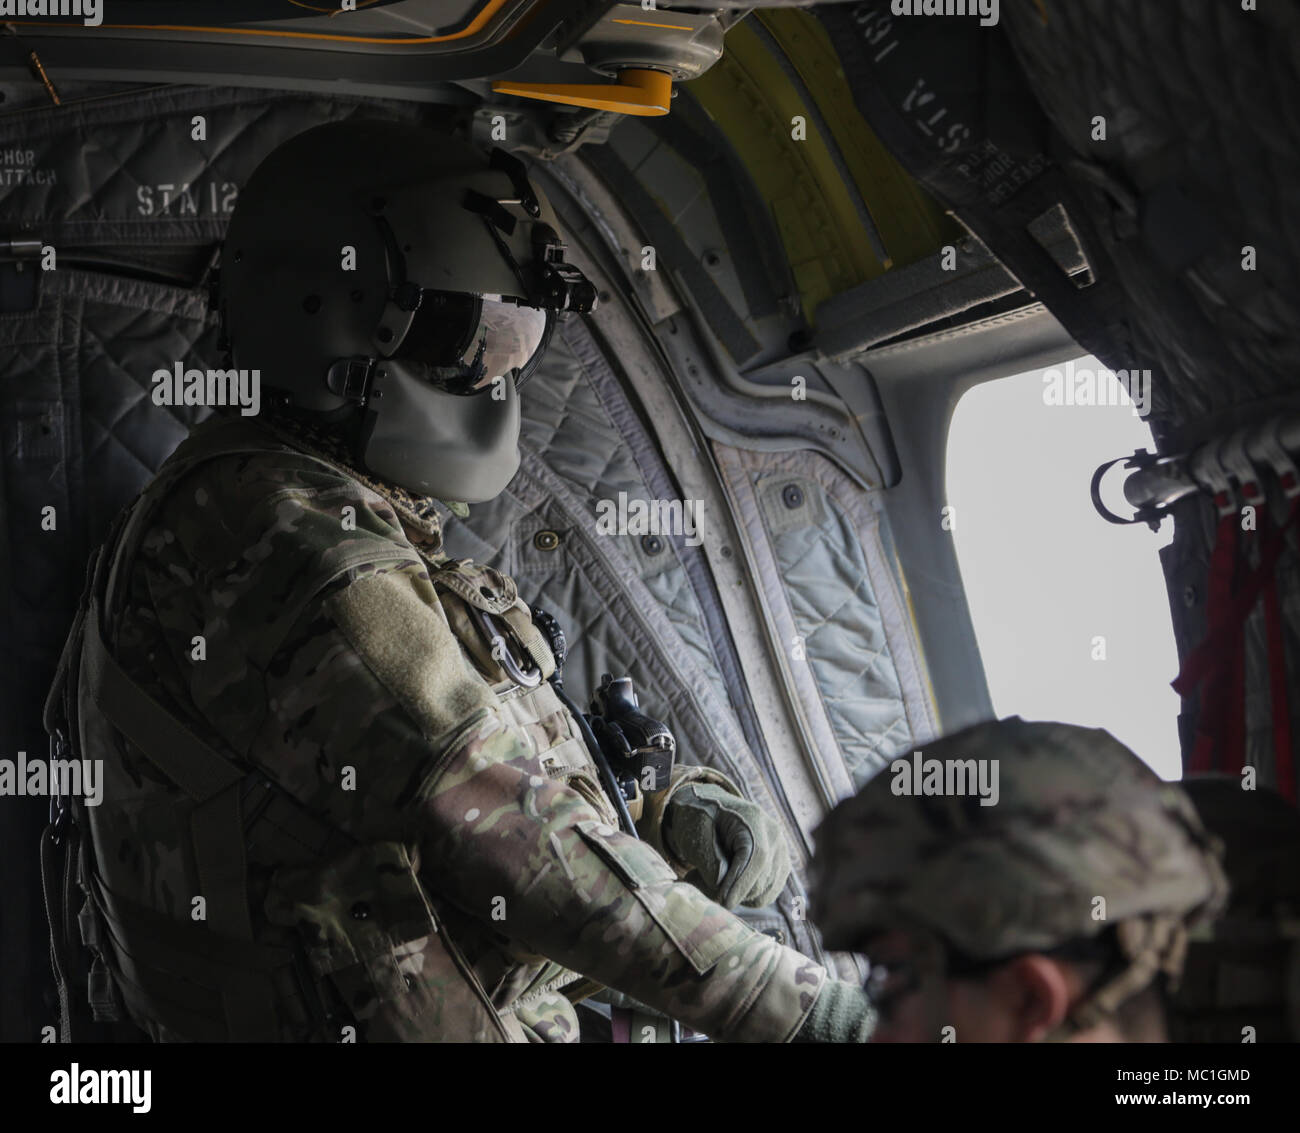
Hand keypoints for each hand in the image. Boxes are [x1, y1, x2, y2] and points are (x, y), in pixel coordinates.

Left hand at [663, 783, 789, 908]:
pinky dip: (743, 898)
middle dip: (730, 892)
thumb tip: (721, 886)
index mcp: (754, 818)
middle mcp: (774, 835)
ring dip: (734, 896)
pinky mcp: (779, 868)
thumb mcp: (695, 831)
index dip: (741, 883)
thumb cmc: (698, 817)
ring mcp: (780, 852)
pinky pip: (765, 896)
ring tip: (705, 879)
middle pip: (760, 879)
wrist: (709, 810)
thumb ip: (709, 858)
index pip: (757, 856)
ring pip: (763, 893)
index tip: (723, 902)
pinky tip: (724, 883)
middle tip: (694, 881)